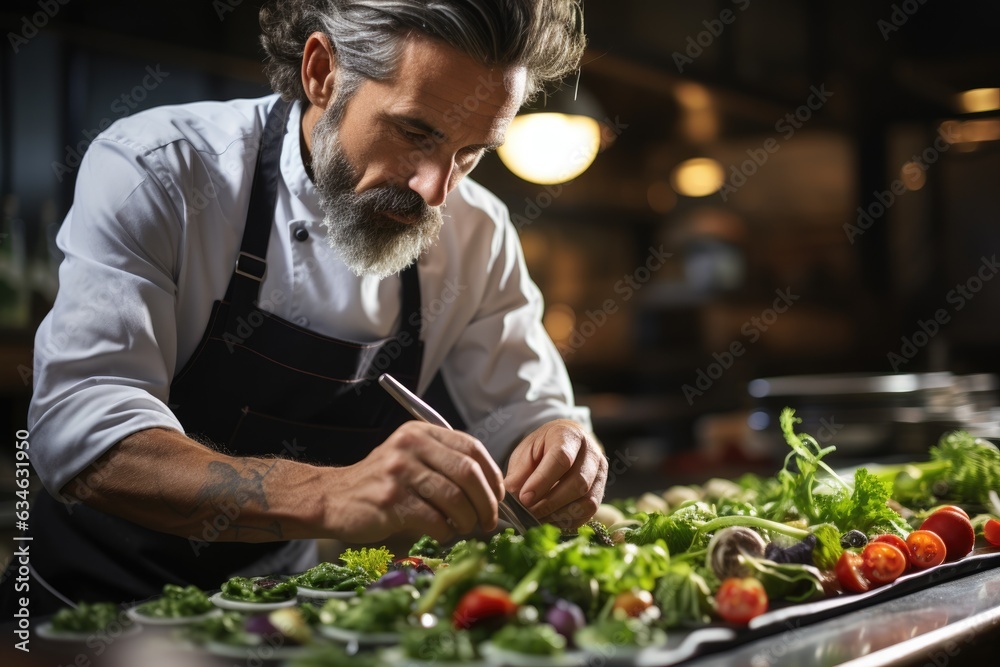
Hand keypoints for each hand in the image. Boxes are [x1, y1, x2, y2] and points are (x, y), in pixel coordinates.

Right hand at [326, 421, 504, 542]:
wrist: (331, 498)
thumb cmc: (379, 483)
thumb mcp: (410, 457)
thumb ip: (444, 463)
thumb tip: (490, 490)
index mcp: (420, 432)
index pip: (472, 447)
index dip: (492, 474)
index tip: (498, 496)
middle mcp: (411, 446)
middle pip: (467, 473)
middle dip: (486, 502)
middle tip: (489, 521)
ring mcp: (399, 472)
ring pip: (454, 498)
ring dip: (467, 520)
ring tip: (464, 528)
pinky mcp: (390, 501)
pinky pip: (434, 519)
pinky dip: (445, 531)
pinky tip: (442, 533)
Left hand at [504, 419, 606, 530]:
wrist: (565, 445)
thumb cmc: (543, 448)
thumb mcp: (526, 451)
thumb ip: (519, 471)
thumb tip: (511, 493)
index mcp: (570, 435)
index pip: (562, 458)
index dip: (542, 481)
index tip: (524, 498)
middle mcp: (592, 453)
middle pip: (578, 482)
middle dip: (550, 502)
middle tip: (528, 511)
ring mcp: (601, 473)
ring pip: (587, 500)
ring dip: (559, 514)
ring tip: (537, 517)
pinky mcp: (601, 492)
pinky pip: (589, 512)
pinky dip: (568, 520)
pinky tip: (549, 519)